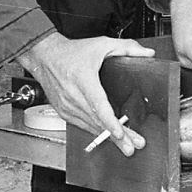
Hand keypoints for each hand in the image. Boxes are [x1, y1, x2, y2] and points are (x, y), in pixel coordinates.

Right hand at [18, 32, 154, 155]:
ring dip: (108, 138)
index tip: (120, 133)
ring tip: (127, 146)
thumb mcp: (101, 44)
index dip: (110, 121)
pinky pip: (82, 125)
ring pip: (90, 126)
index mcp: (83, 80)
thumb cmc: (70, 52)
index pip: (98, 105)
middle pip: (97, 121)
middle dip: (116, 137)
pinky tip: (110, 138)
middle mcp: (73, 96)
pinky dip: (96, 132)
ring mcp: (67, 106)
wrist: (44, 57)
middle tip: (132, 146)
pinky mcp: (64, 112)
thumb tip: (147, 54)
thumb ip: (127, 48)